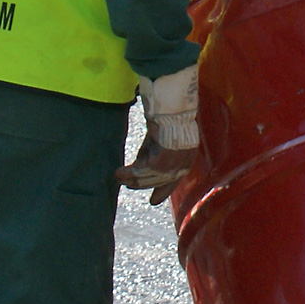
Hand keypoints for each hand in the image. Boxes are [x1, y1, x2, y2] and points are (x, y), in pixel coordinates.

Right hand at [117, 66, 200, 204]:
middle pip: (162, 180)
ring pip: (152, 177)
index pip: (176, 178)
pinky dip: (131, 174)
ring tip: (117, 176)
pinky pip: (145, 171)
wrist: (170, 102)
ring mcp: (177, 160)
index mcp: (187, 154)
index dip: (164, 191)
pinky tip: (119, 172)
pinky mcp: (165, 158)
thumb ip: (152, 153)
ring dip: (133, 179)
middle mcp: (185, 160)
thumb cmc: (165, 114)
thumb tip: (138, 168)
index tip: (153, 201)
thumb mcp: (158, 139)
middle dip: (143, 185)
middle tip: (125, 183)